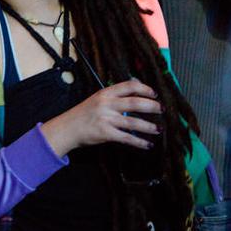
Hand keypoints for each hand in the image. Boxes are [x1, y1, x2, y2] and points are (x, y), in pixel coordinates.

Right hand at [40, 80, 161, 155]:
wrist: (68, 128)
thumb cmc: (84, 114)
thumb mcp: (97, 99)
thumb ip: (114, 95)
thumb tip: (135, 89)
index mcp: (106, 93)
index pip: (129, 86)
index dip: (145, 89)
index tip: (154, 93)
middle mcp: (107, 104)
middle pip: (135, 103)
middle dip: (152, 106)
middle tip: (162, 109)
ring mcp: (106, 119)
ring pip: (133, 122)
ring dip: (149, 126)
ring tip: (158, 129)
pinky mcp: (106, 133)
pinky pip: (127, 138)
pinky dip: (139, 142)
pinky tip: (147, 144)